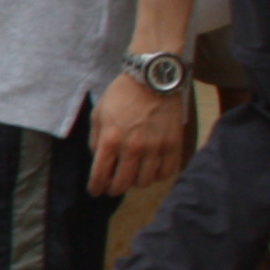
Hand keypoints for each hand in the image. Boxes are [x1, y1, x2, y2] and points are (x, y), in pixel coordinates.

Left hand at [86, 69, 192, 197]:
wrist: (152, 79)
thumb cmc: (122, 95)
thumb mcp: (98, 114)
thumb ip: (96, 140)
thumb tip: (99, 160)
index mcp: (110, 140)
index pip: (100, 175)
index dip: (96, 188)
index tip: (95, 190)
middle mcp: (133, 148)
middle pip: (123, 184)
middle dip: (114, 189)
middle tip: (112, 187)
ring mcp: (155, 147)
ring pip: (145, 181)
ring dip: (136, 183)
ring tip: (132, 177)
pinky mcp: (173, 144)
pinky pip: (167, 172)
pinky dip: (158, 176)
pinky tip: (152, 171)